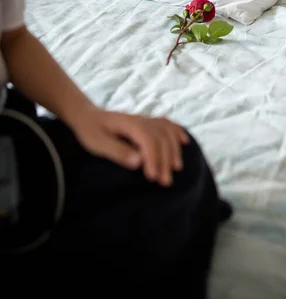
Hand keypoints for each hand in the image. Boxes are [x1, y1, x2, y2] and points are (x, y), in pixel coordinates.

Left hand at [71, 107, 188, 185]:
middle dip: (166, 160)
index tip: (152, 177)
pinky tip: (184, 142)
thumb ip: (117, 151)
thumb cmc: (90, 131)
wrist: (87, 116)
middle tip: (165, 182)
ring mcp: (145, 120)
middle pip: (161, 137)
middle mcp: (141, 119)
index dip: (153, 158)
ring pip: (167, 131)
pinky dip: (177, 132)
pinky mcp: (147, 122)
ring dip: (174, 149)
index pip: (148, 139)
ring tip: (176, 168)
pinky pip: (167, 124)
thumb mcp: (97, 143)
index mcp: (129, 123)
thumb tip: (138, 161)